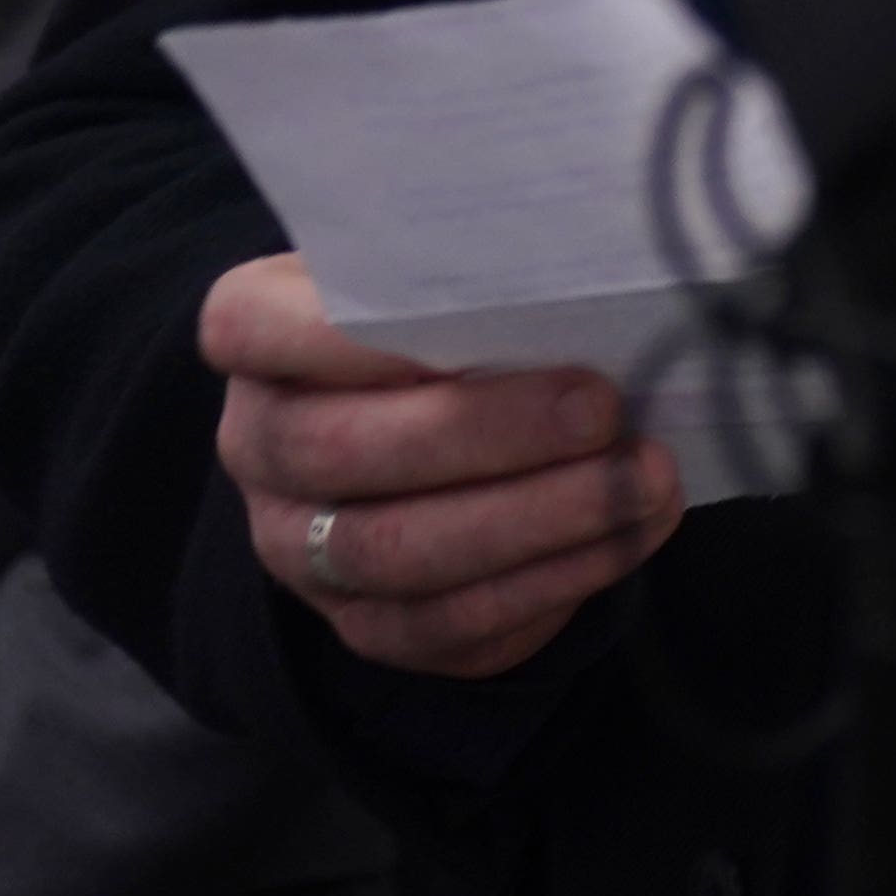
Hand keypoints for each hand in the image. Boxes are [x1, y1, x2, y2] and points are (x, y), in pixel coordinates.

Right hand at [202, 254, 681, 679]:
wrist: (448, 421)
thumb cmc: (459, 321)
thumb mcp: (451, 274)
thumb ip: (483, 273)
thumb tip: (583, 272)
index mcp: (255, 336)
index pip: (252, 328)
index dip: (349, 334)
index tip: (481, 316)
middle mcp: (258, 448)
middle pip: (341, 453)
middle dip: (486, 434)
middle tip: (601, 409)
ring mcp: (301, 548)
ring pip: (397, 552)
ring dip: (537, 519)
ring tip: (642, 479)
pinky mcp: (367, 622)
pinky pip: (447, 624)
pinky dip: (550, 582)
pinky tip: (626, 535)